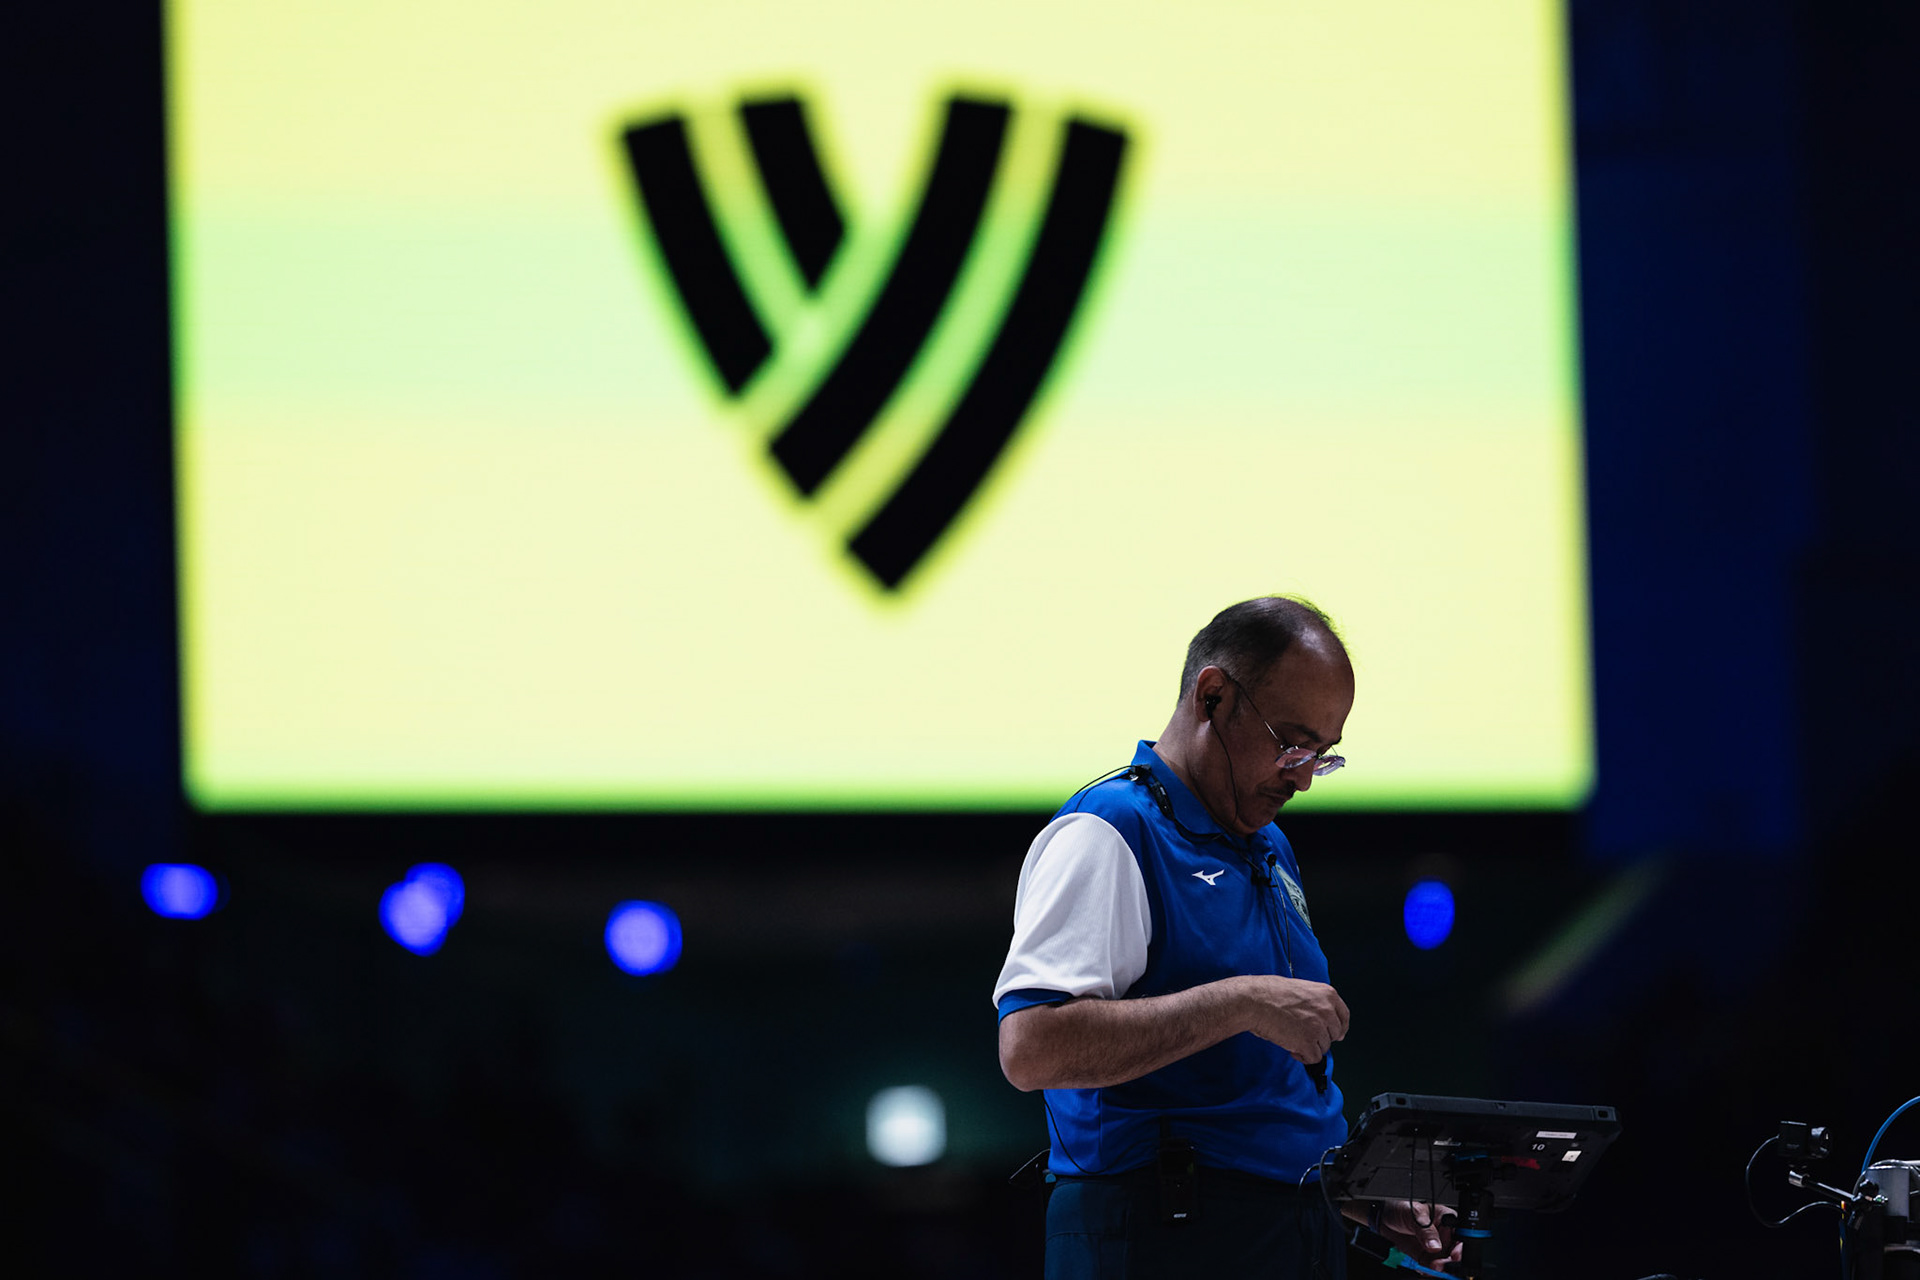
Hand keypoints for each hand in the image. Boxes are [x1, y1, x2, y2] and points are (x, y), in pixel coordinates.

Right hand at [1232, 975, 1348, 1062]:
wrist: (1254, 1001)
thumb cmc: (1270, 993)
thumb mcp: (1301, 989)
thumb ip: (1317, 1002)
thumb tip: (1326, 1019)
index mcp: (1328, 994)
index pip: (1344, 1016)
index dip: (1340, 1028)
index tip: (1337, 1035)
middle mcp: (1327, 1010)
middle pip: (1334, 1034)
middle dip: (1321, 1038)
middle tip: (1303, 1035)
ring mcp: (1319, 1027)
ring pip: (1324, 1048)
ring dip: (1309, 1046)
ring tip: (1292, 1038)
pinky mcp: (1308, 1042)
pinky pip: (1314, 1058)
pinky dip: (1303, 1057)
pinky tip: (1291, 1048)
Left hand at [1376, 1199, 1461, 1269]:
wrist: (1384, 1220)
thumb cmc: (1402, 1209)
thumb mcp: (1415, 1215)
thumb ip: (1426, 1230)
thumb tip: (1436, 1246)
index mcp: (1448, 1220)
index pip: (1462, 1234)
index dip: (1461, 1246)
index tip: (1455, 1254)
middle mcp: (1446, 1236)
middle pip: (1457, 1252)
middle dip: (1452, 1261)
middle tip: (1442, 1264)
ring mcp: (1438, 1248)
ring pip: (1447, 1263)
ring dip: (1442, 1269)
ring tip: (1433, 1267)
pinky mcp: (1428, 1258)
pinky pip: (1434, 1269)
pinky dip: (1432, 1272)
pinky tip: (1425, 1269)